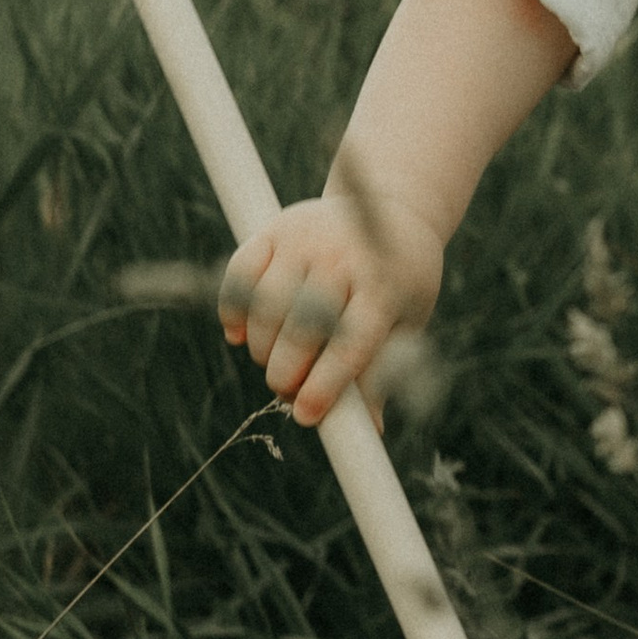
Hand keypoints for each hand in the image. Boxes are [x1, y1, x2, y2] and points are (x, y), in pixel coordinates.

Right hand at [219, 185, 442, 429]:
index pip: (351, 344)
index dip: (325, 385)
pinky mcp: (275, 228)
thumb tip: (371, 430)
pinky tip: (240, 334)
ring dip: (262, 346)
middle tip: (285, 390)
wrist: (392, 208)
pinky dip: (232, 310)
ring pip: (266, 304)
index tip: (306, 415)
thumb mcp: (405, 323)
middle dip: (287, 371)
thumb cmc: (400, 281)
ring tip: (273, 362)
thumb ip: (383, 373)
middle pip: (302, 326)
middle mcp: (344, 257)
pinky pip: (240, 274)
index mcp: (385, 286)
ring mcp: (307, 238)